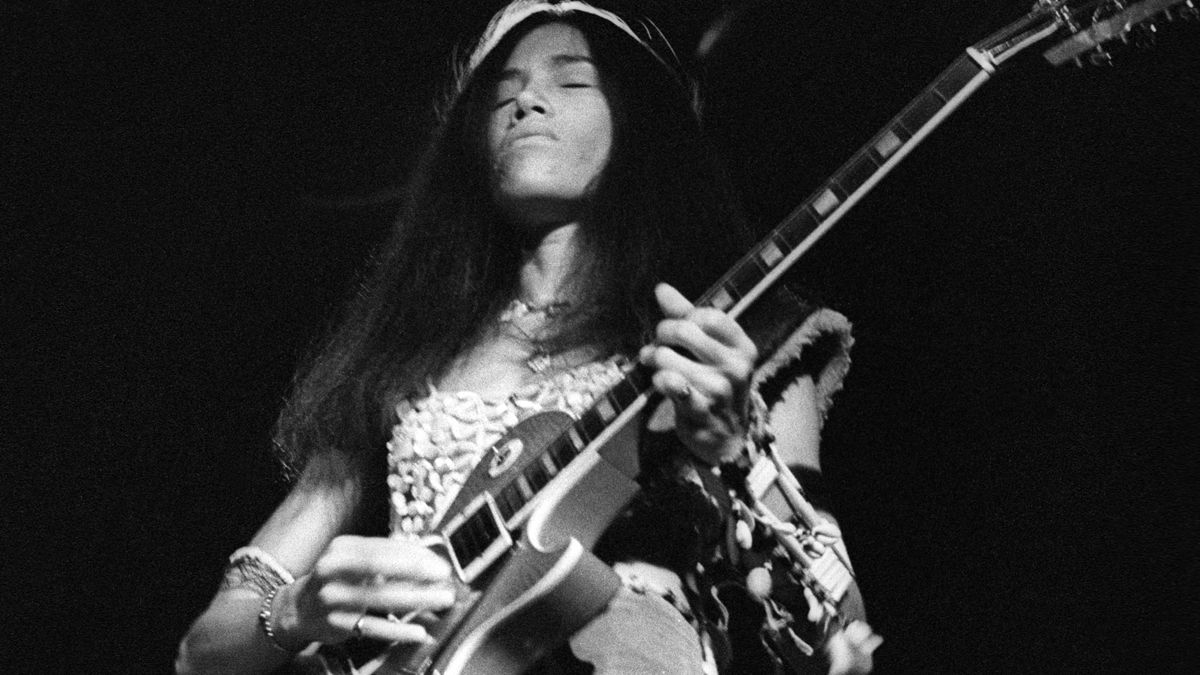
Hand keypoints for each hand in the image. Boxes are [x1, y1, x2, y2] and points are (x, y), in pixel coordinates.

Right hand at [273, 535, 454, 646]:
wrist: (298, 608)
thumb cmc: (335, 580)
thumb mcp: (352, 560)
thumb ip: (383, 556)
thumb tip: (425, 557)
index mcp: (342, 549)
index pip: (383, 547)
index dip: (414, 554)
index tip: (438, 561)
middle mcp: (334, 570)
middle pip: (381, 568)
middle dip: (417, 571)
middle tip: (443, 576)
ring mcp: (333, 598)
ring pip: (381, 598)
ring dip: (417, 599)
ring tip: (441, 599)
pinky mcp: (336, 623)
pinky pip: (372, 627)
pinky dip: (398, 630)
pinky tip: (418, 632)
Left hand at [639, 283, 757, 463]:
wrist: (728, 437)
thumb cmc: (716, 384)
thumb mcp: (711, 350)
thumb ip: (687, 317)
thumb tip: (661, 288)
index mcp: (742, 347)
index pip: (708, 316)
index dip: (684, 317)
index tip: (677, 329)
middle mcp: (736, 367)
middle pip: (685, 330)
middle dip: (662, 335)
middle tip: (658, 345)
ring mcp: (720, 390)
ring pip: (669, 358)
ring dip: (654, 360)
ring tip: (654, 365)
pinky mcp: (701, 411)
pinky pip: (670, 384)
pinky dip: (660, 380)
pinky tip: (661, 381)